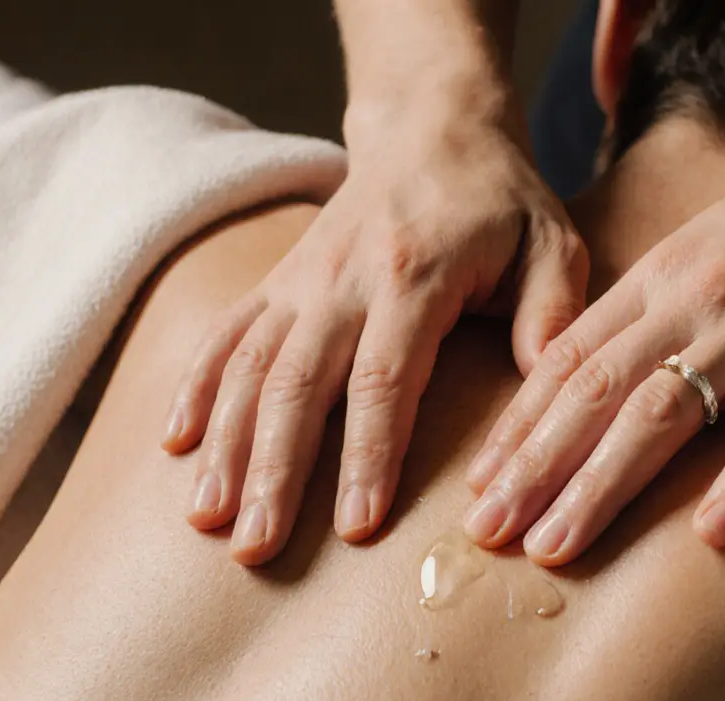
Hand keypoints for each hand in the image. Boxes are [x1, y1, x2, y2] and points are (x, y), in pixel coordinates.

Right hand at [161, 109, 586, 564]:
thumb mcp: (550, 242)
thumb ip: (551, 310)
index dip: (368, 453)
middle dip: (273, 470)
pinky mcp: (278, 279)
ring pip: (250, 366)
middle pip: (298, 383)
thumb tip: (545, 383)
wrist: (432, 129)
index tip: (356, 524)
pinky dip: (195, 386)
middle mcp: (343, 278)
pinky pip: (225, 334)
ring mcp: (301, 279)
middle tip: (256, 547)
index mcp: (414, 274)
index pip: (384, 376)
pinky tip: (173, 442)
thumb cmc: (501, 200)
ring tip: (208, 518)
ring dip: (224, 444)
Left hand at [462, 165, 724, 565]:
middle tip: (487, 531)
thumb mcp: (701, 252)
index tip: (479, 482)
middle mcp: (693, 301)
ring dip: (603, 486)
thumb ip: (647, 312)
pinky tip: (713, 533)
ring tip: (557, 547)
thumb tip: (584, 376)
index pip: (566, 359)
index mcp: (657, 279)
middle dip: (534, 467)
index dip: (518, 425)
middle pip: (595, 391)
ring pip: (663, 412)